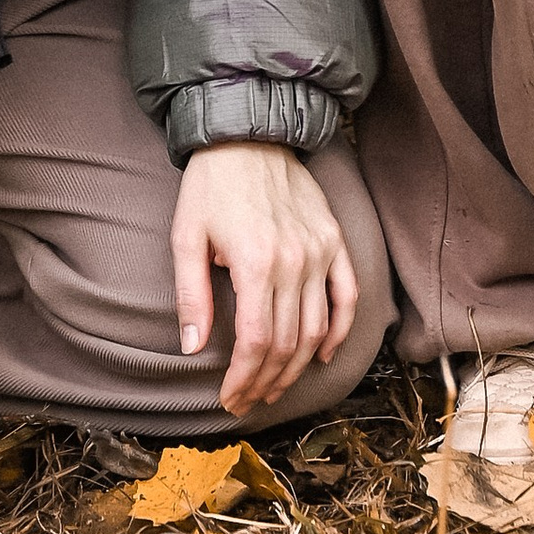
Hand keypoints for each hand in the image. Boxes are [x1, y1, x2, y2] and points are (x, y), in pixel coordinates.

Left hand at [172, 142, 358, 417]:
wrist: (247, 132)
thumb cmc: (211, 185)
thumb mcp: (186, 236)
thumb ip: (191, 296)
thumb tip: (192, 348)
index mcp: (254, 262)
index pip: (257, 342)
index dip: (244, 379)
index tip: (230, 398)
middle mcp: (294, 261)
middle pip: (287, 344)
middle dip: (266, 382)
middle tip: (248, 401)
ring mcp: (320, 251)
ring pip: (316, 329)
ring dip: (297, 368)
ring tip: (275, 387)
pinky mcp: (334, 240)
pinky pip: (347, 296)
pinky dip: (340, 331)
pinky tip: (324, 355)